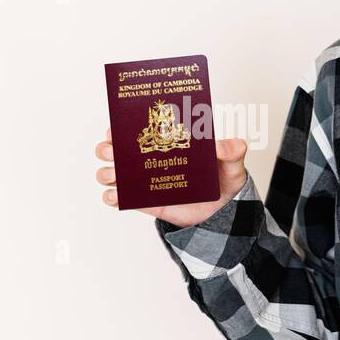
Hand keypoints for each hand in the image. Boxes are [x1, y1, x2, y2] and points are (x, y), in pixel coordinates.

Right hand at [94, 127, 249, 227]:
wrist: (221, 213)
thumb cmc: (223, 181)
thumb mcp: (232, 164)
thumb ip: (232, 152)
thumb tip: (230, 145)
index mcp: (166, 142)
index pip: (138, 128)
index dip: (121, 126)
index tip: (116, 127)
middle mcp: (150, 159)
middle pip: (116, 149)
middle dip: (107, 148)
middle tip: (113, 150)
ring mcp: (145, 181)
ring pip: (113, 173)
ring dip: (107, 171)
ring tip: (114, 174)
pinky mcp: (146, 202)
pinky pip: (122, 199)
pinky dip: (113, 196)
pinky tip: (115, 195)